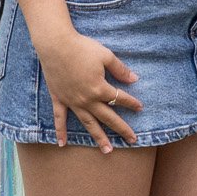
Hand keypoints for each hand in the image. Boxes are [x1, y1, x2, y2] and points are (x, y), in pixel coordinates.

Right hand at [33, 26, 142, 151]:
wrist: (56, 45)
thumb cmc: (82, 48)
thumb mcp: (106, 56)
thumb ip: (120, 69)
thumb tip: (134, 79)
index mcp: (100, 89)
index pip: (120, 99)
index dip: (132, 103)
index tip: (140, 107)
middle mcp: (87, 100)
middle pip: (108, 117)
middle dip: (122, 128)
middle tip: (133, 140)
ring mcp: (72, 102)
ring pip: (88, 124)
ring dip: (98, 137)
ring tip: (108, 150)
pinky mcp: (59, 99)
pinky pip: (60, 119)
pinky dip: (61, 131)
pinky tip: (63, 144)